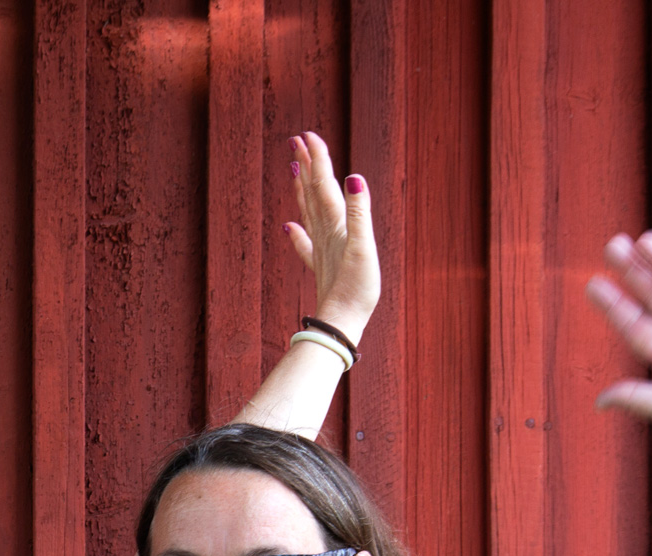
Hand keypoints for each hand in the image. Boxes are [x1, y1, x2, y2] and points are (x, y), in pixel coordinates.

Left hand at [282, 132, 378, 342]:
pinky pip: (306, 244)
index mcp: (335, 224)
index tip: (308, 135)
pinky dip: (297, 232)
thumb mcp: (363, 246)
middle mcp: (324, 233)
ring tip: (294, 169)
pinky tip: (288, 227)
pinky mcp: (321, 266)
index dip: (318, 159)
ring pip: (308, 212)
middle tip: (297, 140)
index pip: (324, 184)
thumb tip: (353, 177)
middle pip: (313, 192)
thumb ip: (359, 211)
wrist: (341, 323)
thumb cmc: (356, 289)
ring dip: (302, 189)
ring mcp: (321, 249)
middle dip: (307, 165)